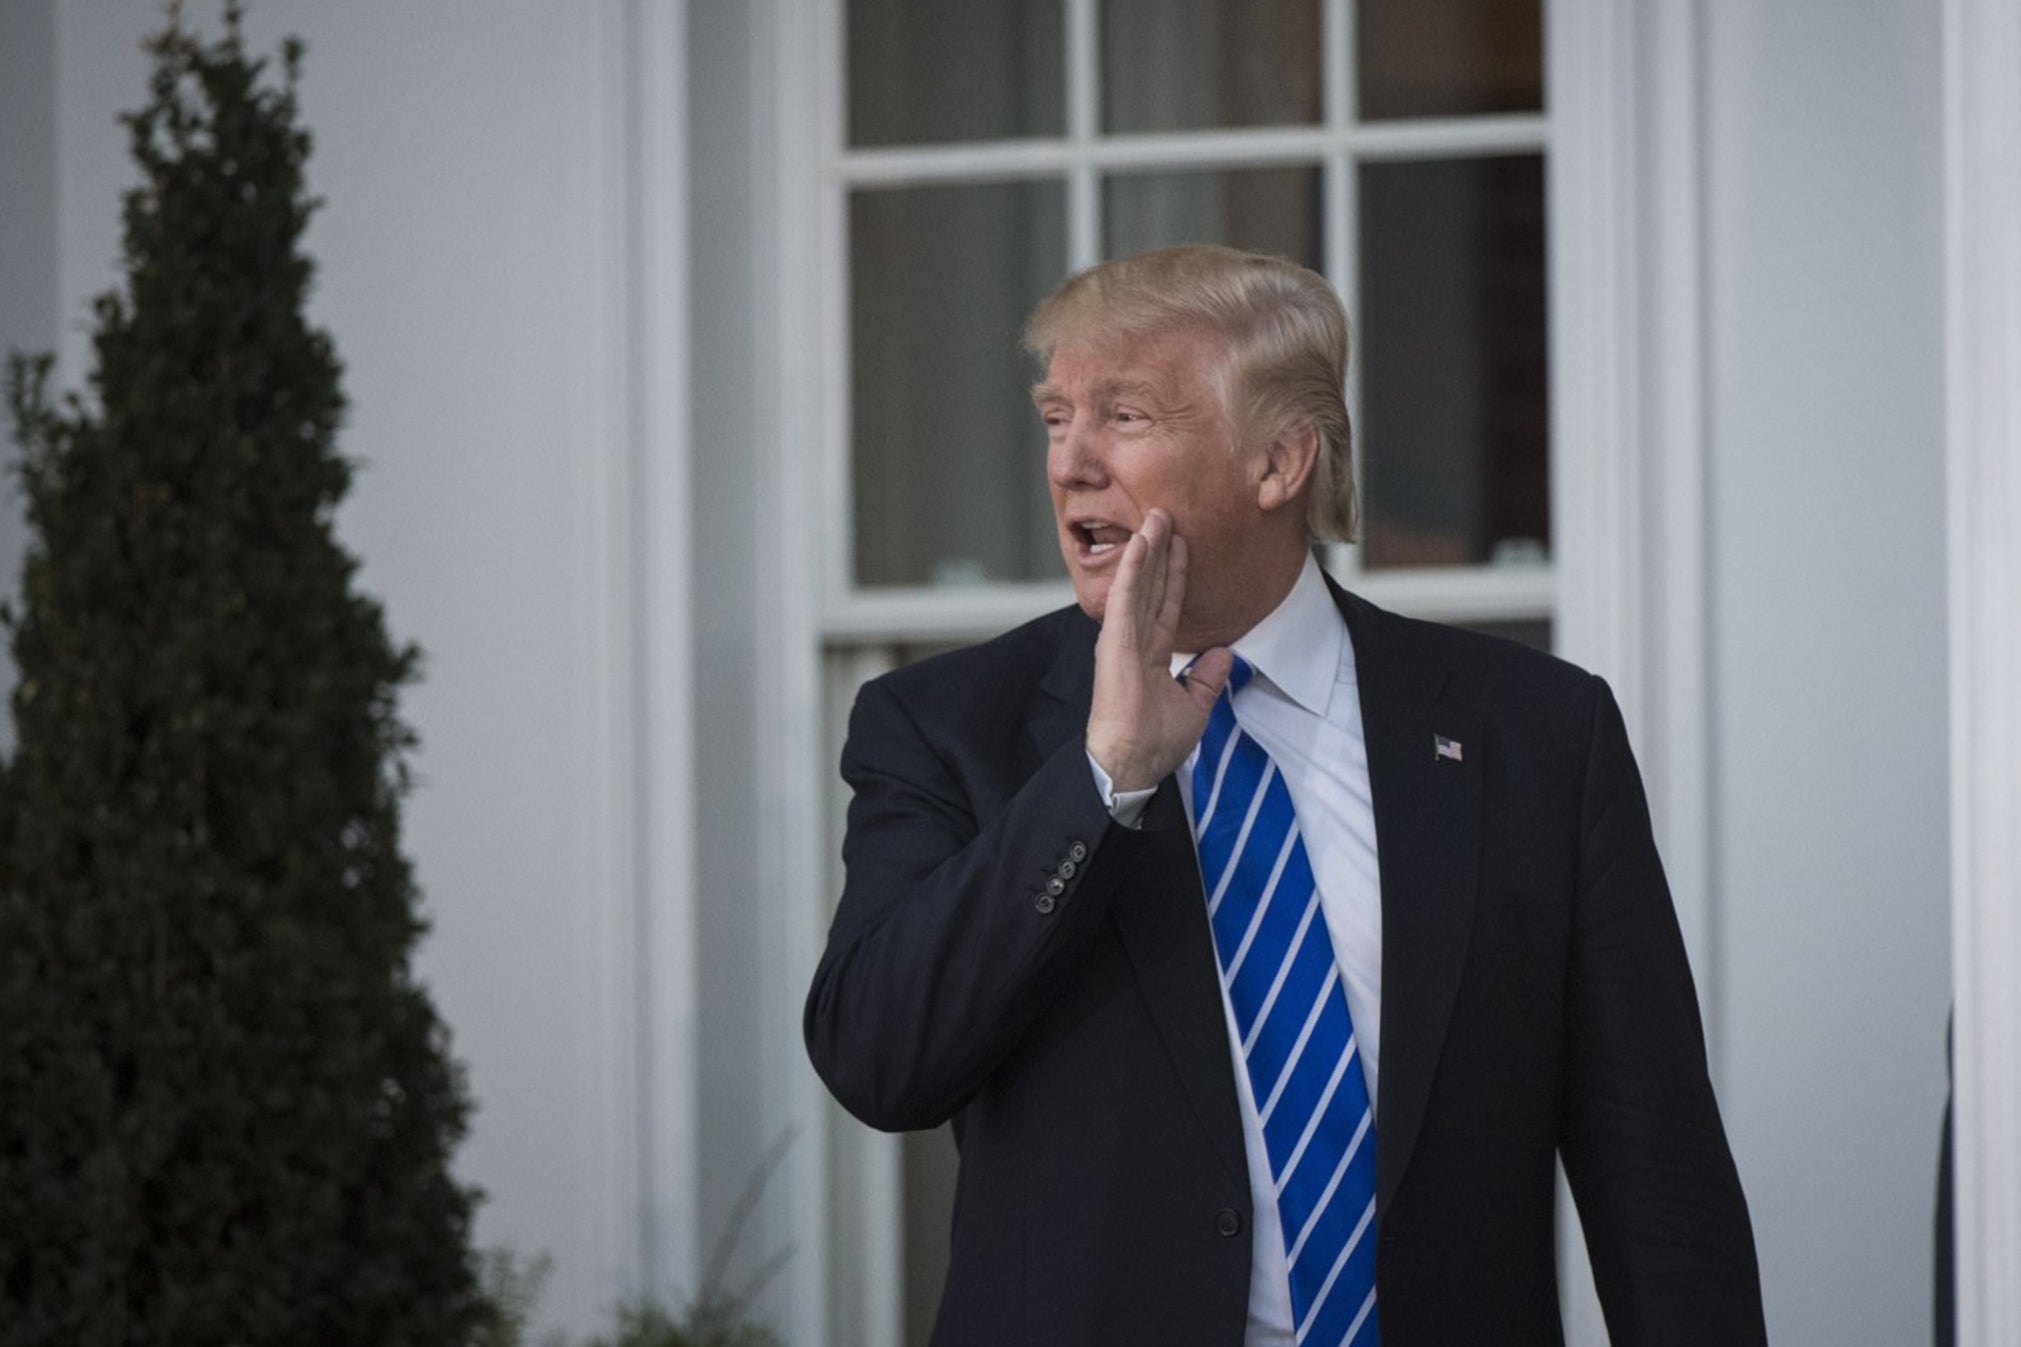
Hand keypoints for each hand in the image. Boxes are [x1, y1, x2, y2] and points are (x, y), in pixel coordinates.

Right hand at [1086, 510, 1233, 792]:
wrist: (1133, 765)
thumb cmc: (1154, 744)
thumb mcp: (1194, 707)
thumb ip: (1207, 678)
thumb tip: (1224, 654)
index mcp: (1149, 654)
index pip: (1165, 604)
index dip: (1175, 574)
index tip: (1183, 544)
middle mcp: (1133, 642)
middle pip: (1151, 586)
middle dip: (1159, 550)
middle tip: (1164, 514)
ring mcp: (1122, 641)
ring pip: (1138, 584)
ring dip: (1146, 549)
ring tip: (1155, 517)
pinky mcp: (1114, 644)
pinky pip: (1126, 599)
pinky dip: (1133, 571)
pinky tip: (1140, 545)